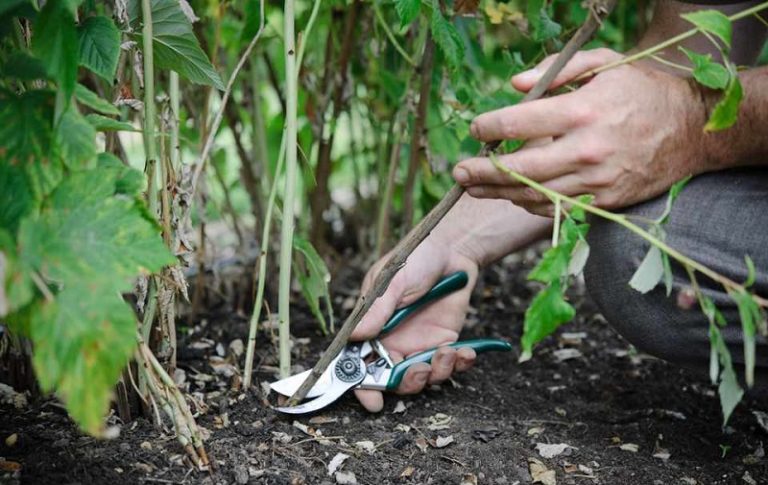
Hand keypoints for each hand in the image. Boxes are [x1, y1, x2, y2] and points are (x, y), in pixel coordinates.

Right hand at [350, 238, 478, 411]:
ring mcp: (419, 344)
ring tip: (447, 353)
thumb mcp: (392, 280)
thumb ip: (377, 310)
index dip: (362, 385)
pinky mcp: (444, 343)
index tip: (372, 400)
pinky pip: (449, 366)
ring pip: (423, 378)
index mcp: (372, 326)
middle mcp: (393, 341)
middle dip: (406, 383)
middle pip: (393, 379)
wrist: (453, 250)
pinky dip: (459, 365)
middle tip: (418, 371)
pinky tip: (465, 352)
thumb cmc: (415, 258)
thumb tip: (356, 335)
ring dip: (436, 373)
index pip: (359, 362)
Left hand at [452, 48, 707, 215]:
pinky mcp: (604, 201)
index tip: (476, 129)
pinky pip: (557, 209)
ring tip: (475, 188)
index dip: (489, 128)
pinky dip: (531, 204)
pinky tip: (514, 196)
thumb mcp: (605, 63)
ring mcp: (595, 180)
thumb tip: (513, 85)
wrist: (693, 131)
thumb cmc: (644, 91)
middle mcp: (585, 149)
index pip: (518, 123)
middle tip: (458, 173)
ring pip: (533, 195)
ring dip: (499, 193)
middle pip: (518, 169)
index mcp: (581, 111)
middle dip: (482, 172)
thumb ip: (557, 71)